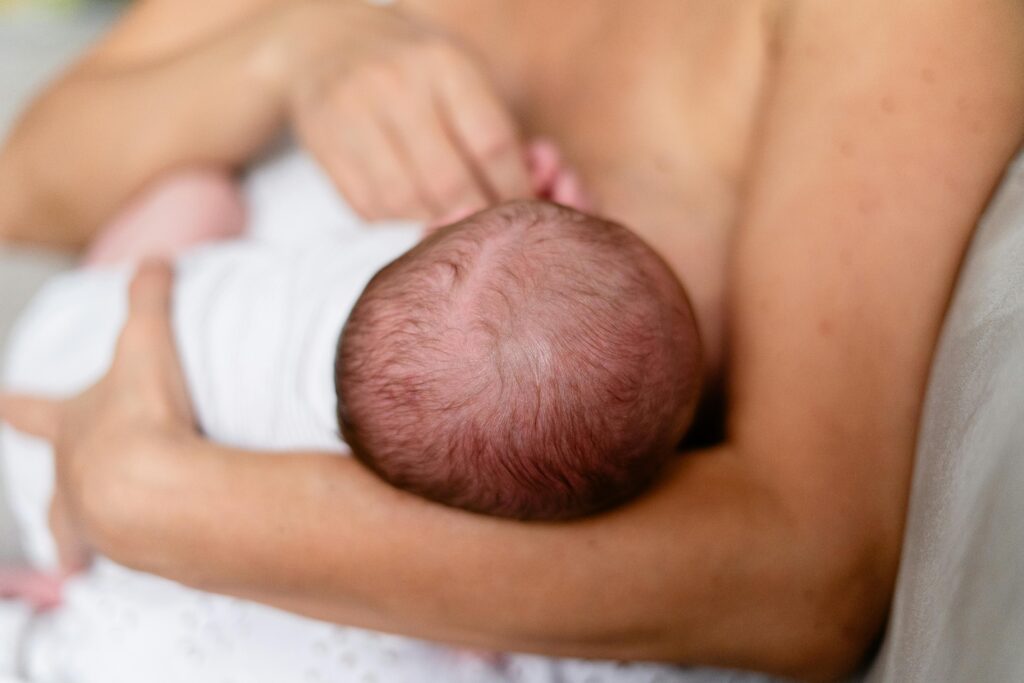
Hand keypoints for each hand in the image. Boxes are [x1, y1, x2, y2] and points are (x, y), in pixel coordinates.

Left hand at [0, 261, 196, 571]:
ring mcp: (98, 519)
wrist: (156, 491)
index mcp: (69, 426)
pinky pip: (133, 553)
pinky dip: (138, 552)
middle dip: (53, 500)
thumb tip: (155, 259)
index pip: (28, 409)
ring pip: (81, 532)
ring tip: (81, 559)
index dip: (12, 405)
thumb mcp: (147, 341)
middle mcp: (74, 476)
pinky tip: (152, 555)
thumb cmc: (141, 416)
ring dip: (82, 539)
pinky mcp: (134, 550)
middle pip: (52, 490)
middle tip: (46, 516)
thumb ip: (149, 297)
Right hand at [281, 0, 530, 221]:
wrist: (323, 42)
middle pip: (449, 181)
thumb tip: (528, 194)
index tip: (525, 210)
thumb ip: (491, 127)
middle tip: (487, 230)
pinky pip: (368, 206)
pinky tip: (408, 208)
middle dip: (475, 216)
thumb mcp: (458, 73)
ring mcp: (353, 114)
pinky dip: (395, 220)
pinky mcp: (323, 145)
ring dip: (433, 222)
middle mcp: (395, 84)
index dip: (514, 189)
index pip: (491, 143)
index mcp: (443, 63)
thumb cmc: (412, 66)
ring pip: (406, 201)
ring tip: (448, 220)